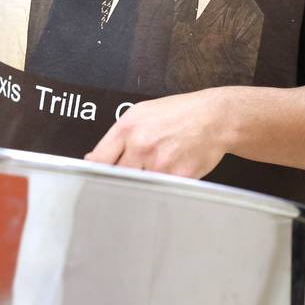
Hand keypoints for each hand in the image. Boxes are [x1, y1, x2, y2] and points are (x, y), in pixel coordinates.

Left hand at [85, 89, 229, 178]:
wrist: (213, 118)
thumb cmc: (176, 114)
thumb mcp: (140, 113)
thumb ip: (115, 137)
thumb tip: (93, 158)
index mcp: (127, 128)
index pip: (99, 159)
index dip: (92, 173)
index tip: (92, 179)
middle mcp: (141, 145)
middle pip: (116, 177)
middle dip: (118, 180)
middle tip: (125, 178)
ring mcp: (160, 163)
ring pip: (138, 187)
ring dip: (140, 185)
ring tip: (152, 172)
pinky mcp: (178, 178)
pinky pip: (161, 191)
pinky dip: (161, 188)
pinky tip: (168, 174)